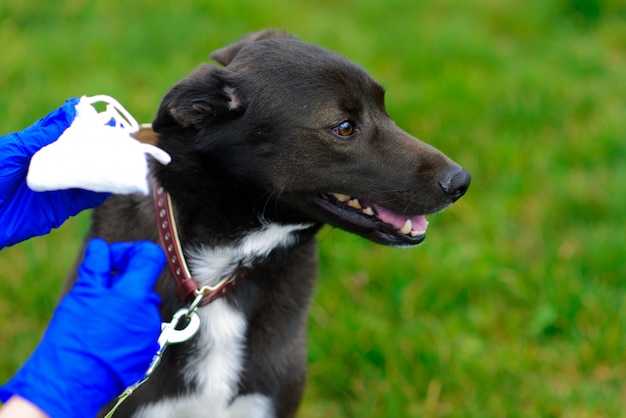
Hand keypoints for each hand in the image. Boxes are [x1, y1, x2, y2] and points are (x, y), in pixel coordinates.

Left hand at [0, 99, 109, 248]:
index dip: (89, 123)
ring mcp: (59, 186)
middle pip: (84, 152)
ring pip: (90, 174)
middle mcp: (53, 164)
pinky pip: (87, 199)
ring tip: (124, 159)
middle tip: (123, 139)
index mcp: (40, 145)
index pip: (70, 130)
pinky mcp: (62, 208)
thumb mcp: (15, 150)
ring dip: (106, 168)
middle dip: (104, 145)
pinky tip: (111, 183)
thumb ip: (44, 133)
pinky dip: (101, 192)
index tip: (107, 118)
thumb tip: (72, 109)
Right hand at [0, 238, 165, 417]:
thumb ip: (97, 266)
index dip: (131, 252)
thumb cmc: (73, 336)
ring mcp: (152, 335)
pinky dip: (127, 331)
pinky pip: (141, 333)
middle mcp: (150, 312)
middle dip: (122, 284)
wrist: (71, 383)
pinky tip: (105, 340)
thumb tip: (101, 247)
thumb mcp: (81, 295)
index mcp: (135, 293)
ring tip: (97, 322)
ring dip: (124, 309)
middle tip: (96, 295)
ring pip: (141, 310)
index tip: (112, 261)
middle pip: (142, 286)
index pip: (150, 256)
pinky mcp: (149, 353)